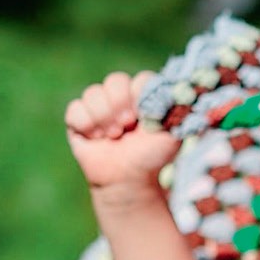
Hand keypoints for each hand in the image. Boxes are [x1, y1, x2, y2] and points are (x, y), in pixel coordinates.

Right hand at [64, 71, 180, 192]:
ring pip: (93, 92)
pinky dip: (86, 124)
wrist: (128, 180)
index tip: (143, 115)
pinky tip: (96, 138)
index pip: (141, 79)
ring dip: (104, 116)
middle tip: (126, 125)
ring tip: (113, 135)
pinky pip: (75, 109)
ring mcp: (99, 108)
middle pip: (115, 79)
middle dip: (120, 103)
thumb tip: (185, 90)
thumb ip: (178, 112)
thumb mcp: (172, 135)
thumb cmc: (152, 158)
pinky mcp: (78, 120)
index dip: (141, 94)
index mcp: (144, 98)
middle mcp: (121, 99)